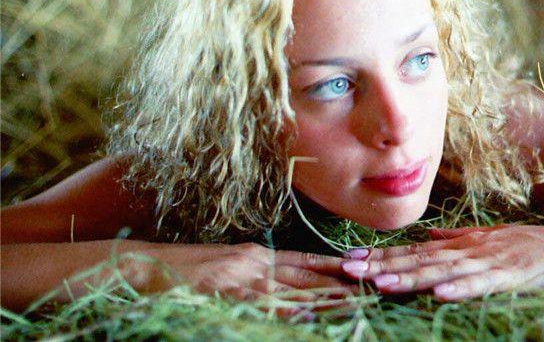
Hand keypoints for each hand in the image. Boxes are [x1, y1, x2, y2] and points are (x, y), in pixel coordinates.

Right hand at [133, 242, 356, 312]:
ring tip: (354, 304)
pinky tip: (307, 315)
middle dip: (340, 282)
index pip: (304, 260)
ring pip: (292, 288)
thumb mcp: (226, 270)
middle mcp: (254, 262)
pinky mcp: (223, 291)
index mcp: (256, 256)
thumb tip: (281, 291)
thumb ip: (254, 277)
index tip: (361, 267)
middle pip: (307, 274)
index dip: (334, 265)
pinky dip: (285, 310)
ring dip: (325, 297)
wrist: (144, 265)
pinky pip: (260, 303)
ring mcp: (240, 276)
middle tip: (371, 286)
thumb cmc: (183, 273)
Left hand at [340, 219, 543, 300]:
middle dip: (384, 264)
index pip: (415, 250)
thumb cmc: (532, 246)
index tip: (352, 259)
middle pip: (421, 259)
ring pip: (444, 270)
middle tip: (349, 269)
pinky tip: (439, 295)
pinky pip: (483, 284)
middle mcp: (471, 249)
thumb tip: (429, 236)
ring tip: (381, 283)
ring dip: (412, 277)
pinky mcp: (512, 275)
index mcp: (464, 244)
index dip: (383, 255)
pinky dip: (462, 289)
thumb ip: (459, 238)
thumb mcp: (490, 238)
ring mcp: (491, 261)